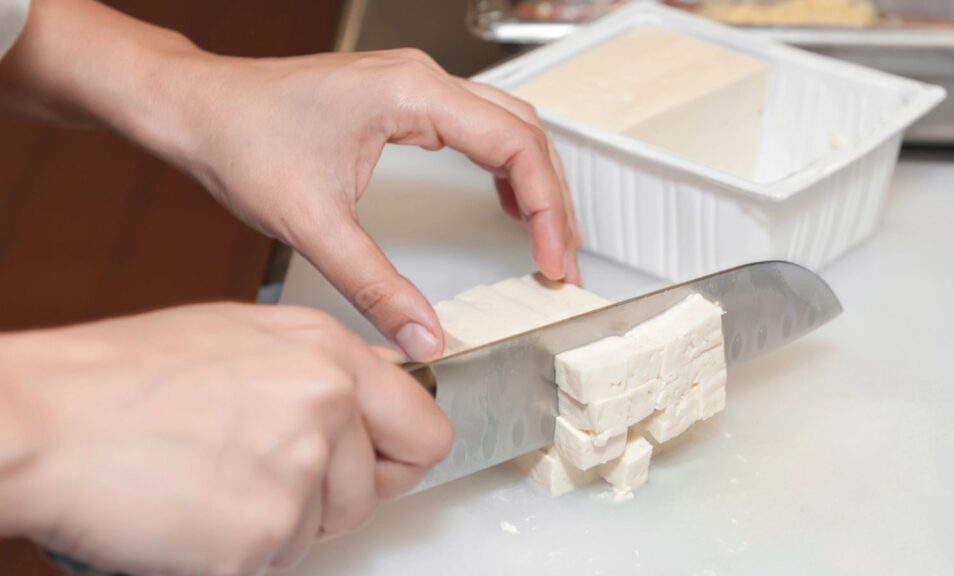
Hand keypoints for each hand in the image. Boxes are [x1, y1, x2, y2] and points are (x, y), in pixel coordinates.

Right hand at [0, 303, 452, 574]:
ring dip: (279, 522)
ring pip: (323, 530)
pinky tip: (193, 510)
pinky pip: (276, 561)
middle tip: (264, 476)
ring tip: (214, 482)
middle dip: (331, 496)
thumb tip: (370, 397)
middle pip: (376, 491)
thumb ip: (320, 369)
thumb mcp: (244, 339)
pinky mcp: (261, 536)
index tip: (379, 467)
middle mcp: (326, 406)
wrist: (46, 421)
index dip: (400, 458)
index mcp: (328, 354)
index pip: (426, 430)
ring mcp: (297, 473)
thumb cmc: (125, 379)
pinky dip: (238, 551)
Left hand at [1, 0, 581, 360]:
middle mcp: (422, 80)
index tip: (552, 262)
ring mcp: (413, 86)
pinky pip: (477, 126)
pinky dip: (504, 168)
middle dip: (553, 200)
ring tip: (548, 238)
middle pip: (524, 133)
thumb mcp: (313, 224)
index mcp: (413, 94)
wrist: (196, 108)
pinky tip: (506, 201)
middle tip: (560, 260)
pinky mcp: (401, 101)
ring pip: (507, 126)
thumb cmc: (241, 139)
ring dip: (534, 182)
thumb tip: (422, 334)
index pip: (515, 146)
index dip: (547, 209)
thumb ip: (375, 285)